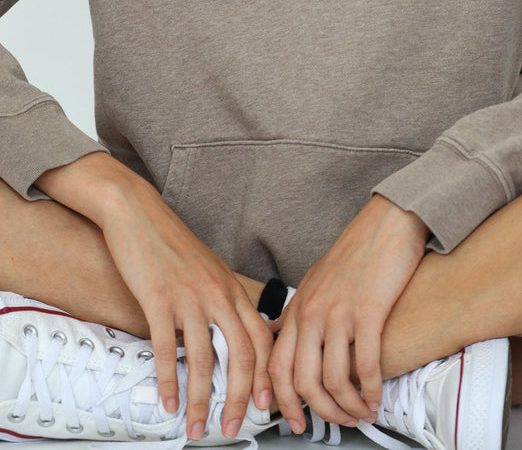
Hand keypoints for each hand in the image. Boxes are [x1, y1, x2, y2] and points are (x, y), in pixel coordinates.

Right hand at [37, 153, 272, 441]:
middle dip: (239, 399)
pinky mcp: (158, 299)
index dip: (266, 375)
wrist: (138, 212)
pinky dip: (168, 381)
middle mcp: (217, 293)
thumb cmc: (171, 241)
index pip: (261, 338)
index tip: (264, 404)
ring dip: (201, 401)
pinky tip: (168, 401)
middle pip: (241, 355)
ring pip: (203, 360)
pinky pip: (166, 349)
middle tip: (233, 427)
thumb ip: (222, 299)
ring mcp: (189, 297)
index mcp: (231, 287)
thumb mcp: (209, 268)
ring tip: (197, 426)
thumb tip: (232, 333)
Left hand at [267, 195, 428, 430]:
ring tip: (362, 413)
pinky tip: (377, 397)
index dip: (282, 401)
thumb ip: (298, 311)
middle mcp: (312, 312)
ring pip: (333, 379)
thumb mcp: (315, 280)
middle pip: (301, 380)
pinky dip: (371, 390)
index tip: (294, 421)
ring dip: (348, 407)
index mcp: (298, 307)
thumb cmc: (355, 252)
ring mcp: (338, 312)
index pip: (276, 365)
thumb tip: (278, 333)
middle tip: (337, 423)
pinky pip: (365, 366)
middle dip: (319, 412)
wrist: (386, 224)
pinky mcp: (368, 312)